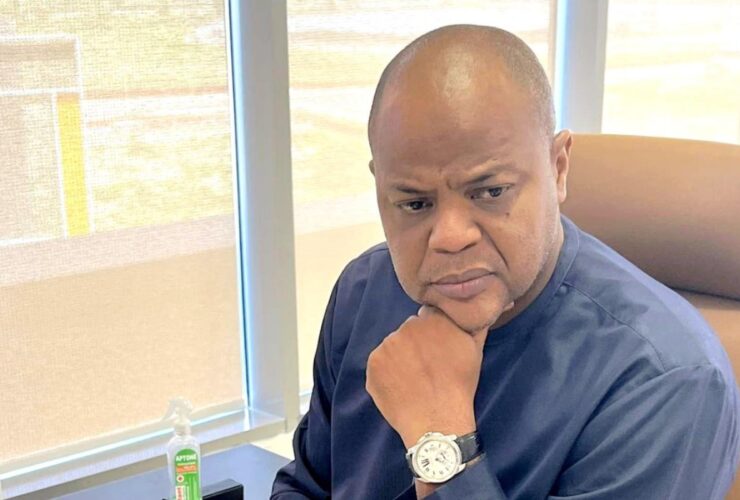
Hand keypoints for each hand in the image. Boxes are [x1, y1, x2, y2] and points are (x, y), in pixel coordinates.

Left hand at [366, 305, 491, 447]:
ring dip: (400, 357)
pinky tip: (400, 386)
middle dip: (415, 343)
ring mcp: (388, 344)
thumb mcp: (474, 351)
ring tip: (413, 379)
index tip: (436, 349)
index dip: (432, 333)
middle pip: (409, 329)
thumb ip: (474, 325)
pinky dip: (386, 372)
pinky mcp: (373, 362)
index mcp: (434, 319)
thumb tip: (477, 310)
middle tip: (426, 367)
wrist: (437, 420)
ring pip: (393, 345)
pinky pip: (379, 363)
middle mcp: (408, 326)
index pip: (428, 316)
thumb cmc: (459, 386)